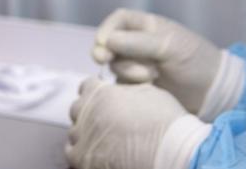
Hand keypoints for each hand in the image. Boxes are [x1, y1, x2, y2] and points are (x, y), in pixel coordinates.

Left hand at [65, 78, 211, 168]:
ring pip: (75, 132)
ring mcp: (83, 137)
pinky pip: (73, 153)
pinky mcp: (83, 159)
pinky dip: (83, 153)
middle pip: (77, 109)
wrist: (172, 151)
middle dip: (89, 113)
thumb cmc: (166, 122)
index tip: (104, 101)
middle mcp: (87, 112)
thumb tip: (117, 91)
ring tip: (105, 140)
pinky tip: (99, 154)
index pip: (87, 87)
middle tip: (107, 122)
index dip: (96, 93)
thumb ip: (124, 88)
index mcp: (101, 92)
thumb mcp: (147, 91)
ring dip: (86, 134)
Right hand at [91, 9, 222, 114]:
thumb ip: (138, 43)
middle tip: (103, 60)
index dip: (107, 29)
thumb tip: (107, 41)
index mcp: (147, 26)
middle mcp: (138, 44)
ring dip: (128, 70)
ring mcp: (137, 65)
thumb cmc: (194, 61)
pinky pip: (121, 83)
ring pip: (116, 65)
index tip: (103, 43)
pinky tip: (147, 87)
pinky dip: (129, 85)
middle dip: (104, 51)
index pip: (118, 20)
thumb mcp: (169, 46)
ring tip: (151, 76)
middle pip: (109, 43)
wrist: (212, 92)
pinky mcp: (138, 86)